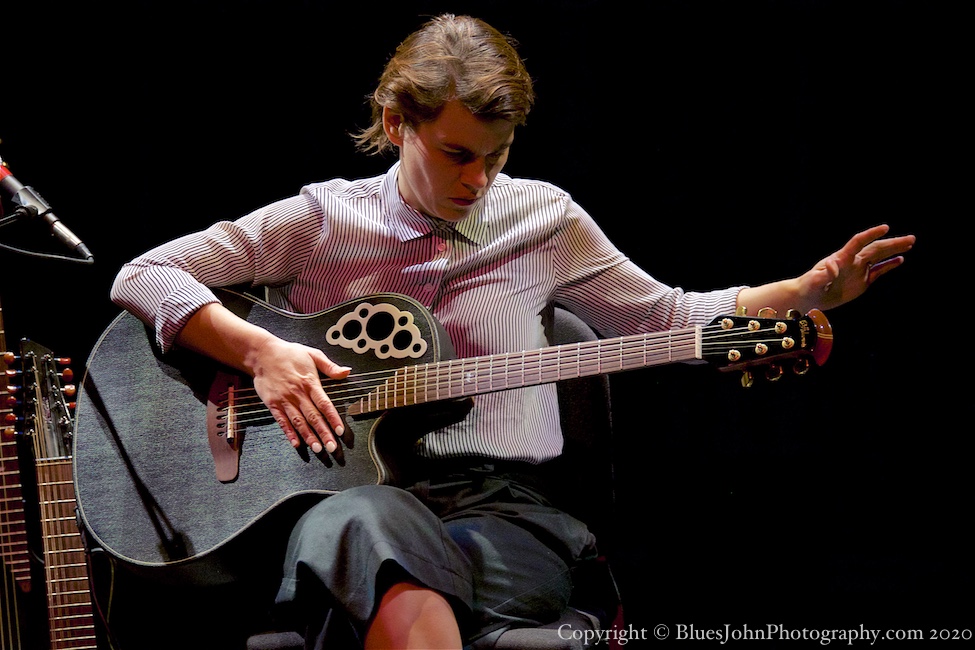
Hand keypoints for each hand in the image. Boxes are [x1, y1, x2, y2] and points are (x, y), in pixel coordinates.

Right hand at [250, 337, 350, 453]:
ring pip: (299, 422)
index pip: (325, 404)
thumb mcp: (313, 354)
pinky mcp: (272, 404)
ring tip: (318, 449)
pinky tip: (296, 444)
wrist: (262, 353)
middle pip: (313, 417)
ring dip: (309, 437)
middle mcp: (298, 394)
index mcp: (310, 382)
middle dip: (324, 433)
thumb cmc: (289, 353)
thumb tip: (347, 372)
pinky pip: (282, 421)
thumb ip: (330, 366)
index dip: (333, 418)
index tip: (340, 431)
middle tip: (332, 448)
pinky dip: (289, 433)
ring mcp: (284, 400)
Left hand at [803, 224, 914, 310]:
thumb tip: (833, 267)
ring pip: (879, 257)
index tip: (885, 228)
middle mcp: (852, 261)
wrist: (807, 296)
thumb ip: (824, 275)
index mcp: (842, 258)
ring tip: (910, 243)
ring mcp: (858, 270)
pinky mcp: (862, 281)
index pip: (858, 242)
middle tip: (911, 238)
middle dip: (892, 243)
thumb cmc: (808, 287)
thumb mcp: (814, 281)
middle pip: (875, 248)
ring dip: (894, 250)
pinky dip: (889, 265)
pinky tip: (900, 259)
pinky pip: (878, 271)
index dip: (871, 234)